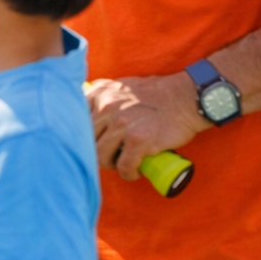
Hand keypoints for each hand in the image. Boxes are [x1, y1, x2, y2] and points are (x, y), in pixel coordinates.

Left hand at [87, 74, 207, 179]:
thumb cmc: (154, 94)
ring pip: (101, 156)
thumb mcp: (120, 86)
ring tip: (122, 163)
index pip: (74, 119)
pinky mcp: (138, 140)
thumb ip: (101, 96)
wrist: (186, 97)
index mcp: (99, 92)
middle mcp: (106, 106)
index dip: (80, 135)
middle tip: (109, 155)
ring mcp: (121, 123)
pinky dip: (128, 173)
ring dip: (111, 164)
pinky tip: (134, 172)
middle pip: (85, 140)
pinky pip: (124, 166)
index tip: (90, 142)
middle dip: (96, 151)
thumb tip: (82, 115)